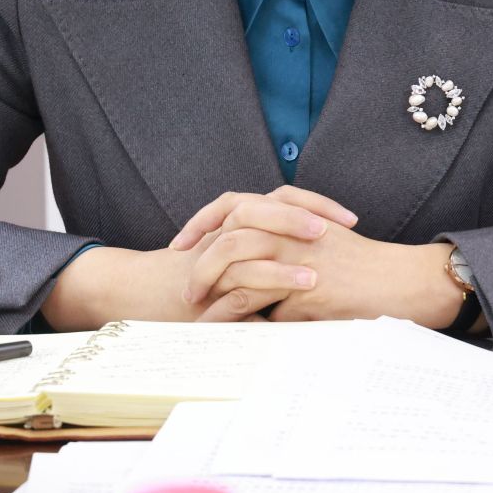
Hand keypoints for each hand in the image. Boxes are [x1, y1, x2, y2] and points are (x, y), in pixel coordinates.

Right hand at [41, 186, 355, 328]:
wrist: (142, 294)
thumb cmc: (196, 286)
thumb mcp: (242, 273)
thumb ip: (270, 266)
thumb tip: (315, 272)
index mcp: (239, 220)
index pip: (282, 198)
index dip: (317, 205)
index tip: (350, 220)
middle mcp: (226, 224)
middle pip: (270, 201)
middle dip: (308, 210)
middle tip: (343, 224)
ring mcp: (212, 245)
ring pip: (254, 229)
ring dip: (290, 238)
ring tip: (325, 253)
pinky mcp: (203, 272)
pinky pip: (240, 268)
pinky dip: (273, 275)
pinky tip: (303, 286)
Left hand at [177, 198, 466, 327]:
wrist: (405, 281)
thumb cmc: (364, 268)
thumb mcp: (322, 243)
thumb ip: (285, 246)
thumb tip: (244, 271)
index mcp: (294, 212)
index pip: (233, 205)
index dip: (202, 223)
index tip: (181, 245)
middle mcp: (294, 229)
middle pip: (230, 236)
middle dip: (201, 264)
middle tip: (188, 289)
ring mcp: (302, 259)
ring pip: (241, 270)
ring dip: (214, 295)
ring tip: (199, 314)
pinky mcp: (310, 291)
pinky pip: (263, 306)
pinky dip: (240, 320)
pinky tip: (227, 334)